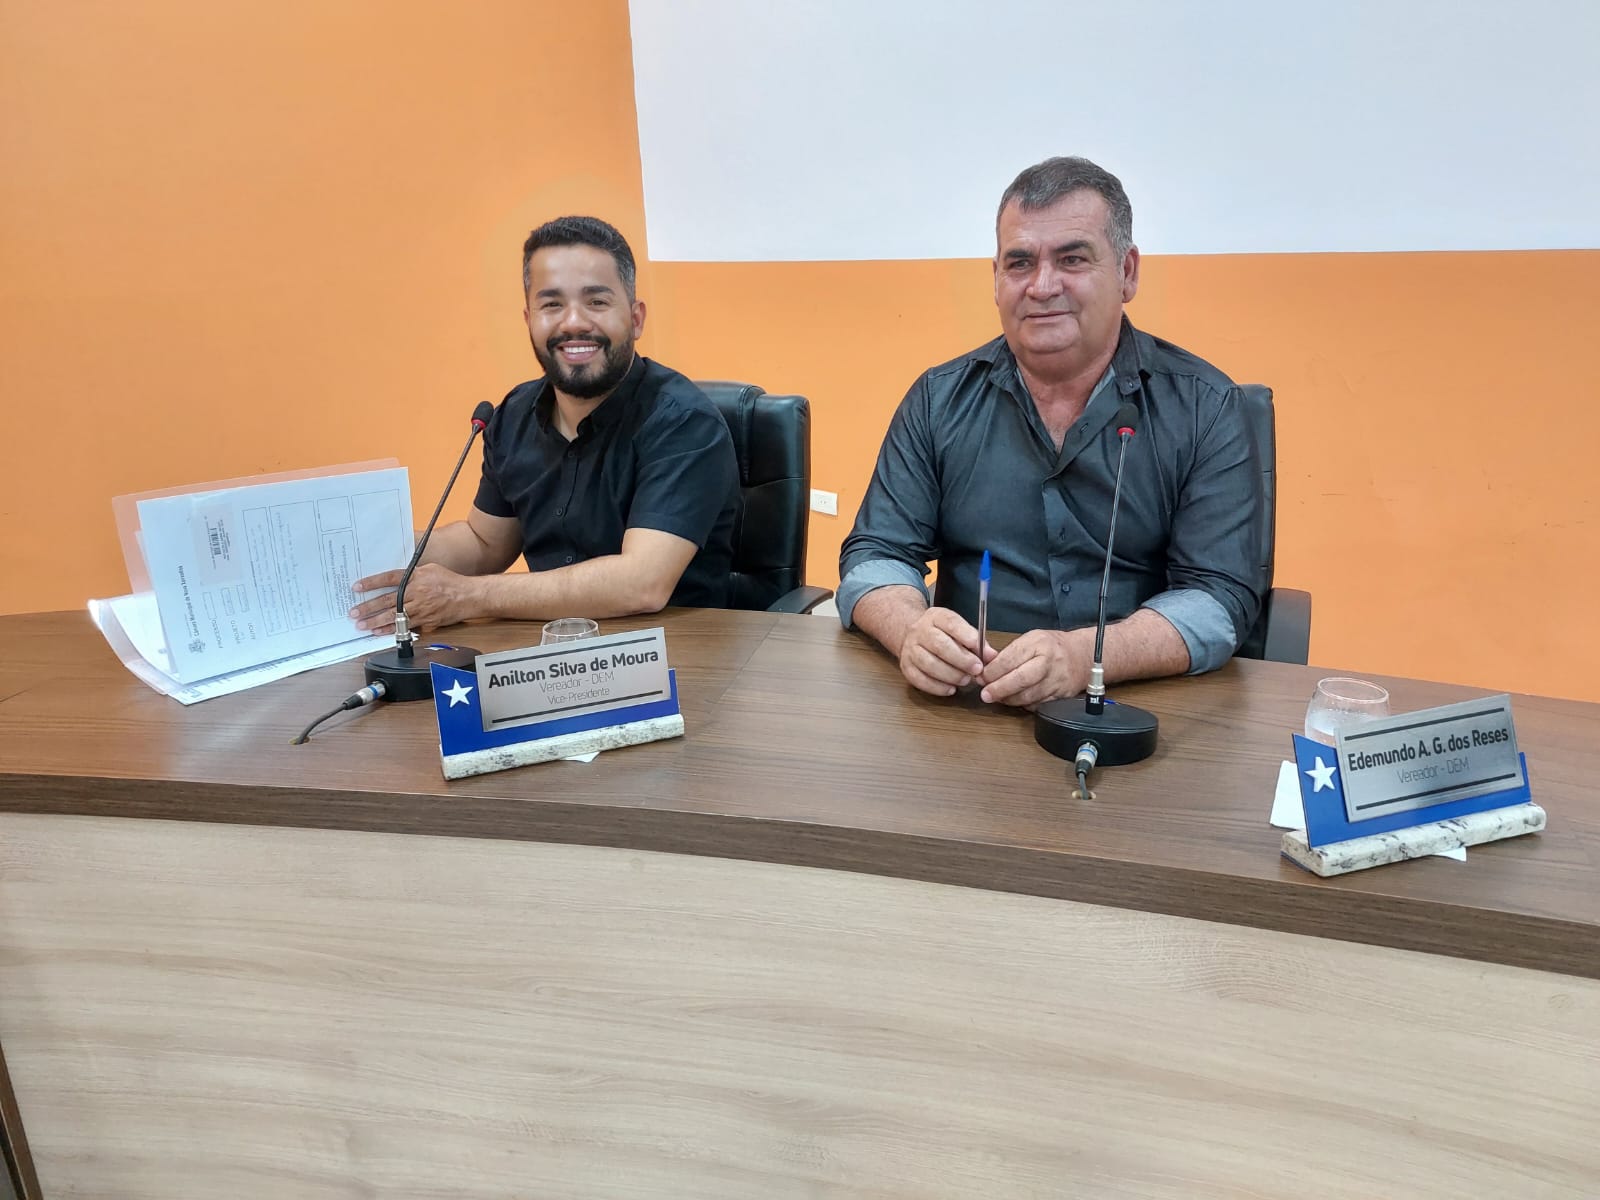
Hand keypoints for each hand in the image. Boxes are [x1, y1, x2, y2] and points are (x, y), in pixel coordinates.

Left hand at [349, 565, 481, 634]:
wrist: (469, 596)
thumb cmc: (450, 582)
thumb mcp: (430, 569)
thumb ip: (412, 574)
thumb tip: (394, 578)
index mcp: (416, 577)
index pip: (390, 578)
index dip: (372, 583)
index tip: (357, 587)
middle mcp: (417, 592)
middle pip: (388, 600)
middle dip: (368, 607)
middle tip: (354, 612)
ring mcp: (421, 608)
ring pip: (394, 616)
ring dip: (376, 621)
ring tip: (362, 624)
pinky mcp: (426, 621)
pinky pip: (405, 626)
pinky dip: (391, 630)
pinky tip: (379, 632)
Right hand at [896, 606, 996, 696]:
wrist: (911, 636)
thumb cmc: (942, 635)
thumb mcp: (959, 630)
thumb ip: (976, 642)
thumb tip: (992, 656)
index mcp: (936, 617)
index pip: (950, 623)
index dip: (966, 635)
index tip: (979, 648)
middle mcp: (920, 631)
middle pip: (939, 645)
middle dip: (961, 659)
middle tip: (977, 670)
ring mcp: (910, 649)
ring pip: (928, 663)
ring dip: (950, 675)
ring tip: (965, 680)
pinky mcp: (906, 667)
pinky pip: (919, 679)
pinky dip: (937, 687)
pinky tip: (951, 689)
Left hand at [979, 628, 1092, 707]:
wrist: (1083, 655)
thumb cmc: (1053, 646)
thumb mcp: (1032, 639)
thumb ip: (1010, 653)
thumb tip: (986, 669)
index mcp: (1038, 643)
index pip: (1010, 658)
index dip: (992, 671)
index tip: (981, 677)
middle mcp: (1048, 661)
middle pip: (1020, 679)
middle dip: (999, 689)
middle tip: (985, 694)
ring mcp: (1056, 680)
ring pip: (1027, 696)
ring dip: (1008, 699)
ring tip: (998, 697)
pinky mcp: (1061, 695)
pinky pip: (1037, 704)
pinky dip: (1023, 704)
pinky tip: (1016, 700)